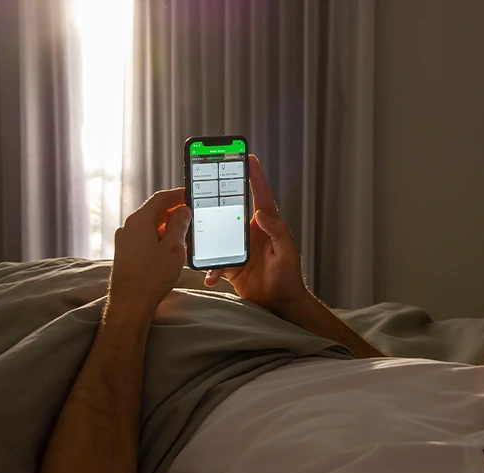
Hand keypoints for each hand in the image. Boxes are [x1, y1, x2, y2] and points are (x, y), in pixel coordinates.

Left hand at [109, 189, 191, 310]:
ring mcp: (125, 241)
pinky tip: (170, 250)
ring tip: (184, 236)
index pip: (160, 199)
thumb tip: (182, 210)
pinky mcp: (125, 253)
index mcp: (139, 221)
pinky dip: (159, 238)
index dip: (177, 195)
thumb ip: (179, 224)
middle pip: (154, 211)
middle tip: (191, 217)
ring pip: (150, 226)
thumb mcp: (174, 247)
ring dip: (167, 228)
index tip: (189, 195)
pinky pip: (144, 238)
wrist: (130, 304)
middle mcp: (128, 227)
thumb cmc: (151, 278)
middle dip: (174, 213)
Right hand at [204, 155, 309, 313]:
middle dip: (220, 196)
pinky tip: (209, 276)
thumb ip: (277, 231)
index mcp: (267, 225)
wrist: (279, 304)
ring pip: (218, 232)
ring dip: (207, 234)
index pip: (261, 195)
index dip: (256, 175)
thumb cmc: (288, 278)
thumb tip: (260, 213)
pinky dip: (210, 268)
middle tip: (207, 185)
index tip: (249, 157)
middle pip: (232, 208)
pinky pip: (214, 260)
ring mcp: (239, 247)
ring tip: (196, 233)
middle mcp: (251, 232)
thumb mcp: (287, 253)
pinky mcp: (230, 263)